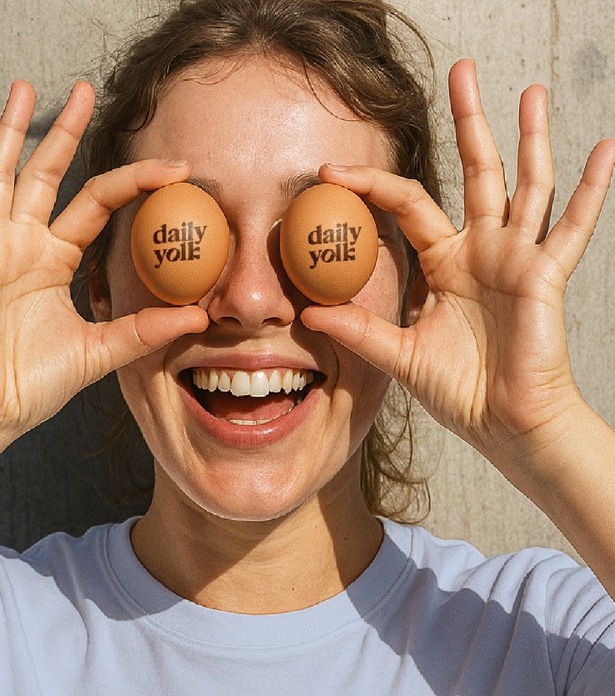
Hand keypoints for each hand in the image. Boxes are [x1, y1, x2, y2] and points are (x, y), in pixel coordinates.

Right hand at [0, 81, 206, 444]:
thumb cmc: (33, 384)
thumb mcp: (101, 351)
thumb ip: (145, 330)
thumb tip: (200, 317)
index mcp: (55, 261)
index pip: (96, 204)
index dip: (133, 182)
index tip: (175, 166)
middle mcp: (23, 244)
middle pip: (48, 174)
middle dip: (66, 132)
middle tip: (85, 89)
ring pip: (0, 173)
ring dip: (11, 130)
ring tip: (26, 88)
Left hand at [302, 59, 614, 473]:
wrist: (504, 424)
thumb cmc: (459, 392)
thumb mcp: (399, 355)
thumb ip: (360, 330)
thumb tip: (309, 312)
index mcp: (445, 263)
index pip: (408, 205)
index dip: (371, 185)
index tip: (330, 170)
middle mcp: (482, 251)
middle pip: (475, 173)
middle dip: (469, 123)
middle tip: (461, 71)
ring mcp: (517, 258)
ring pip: (526, 185)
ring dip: (530, 138)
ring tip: (530, 91)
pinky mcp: (546, 275)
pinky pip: (572, 226)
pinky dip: (591, 189)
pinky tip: (603, 148)